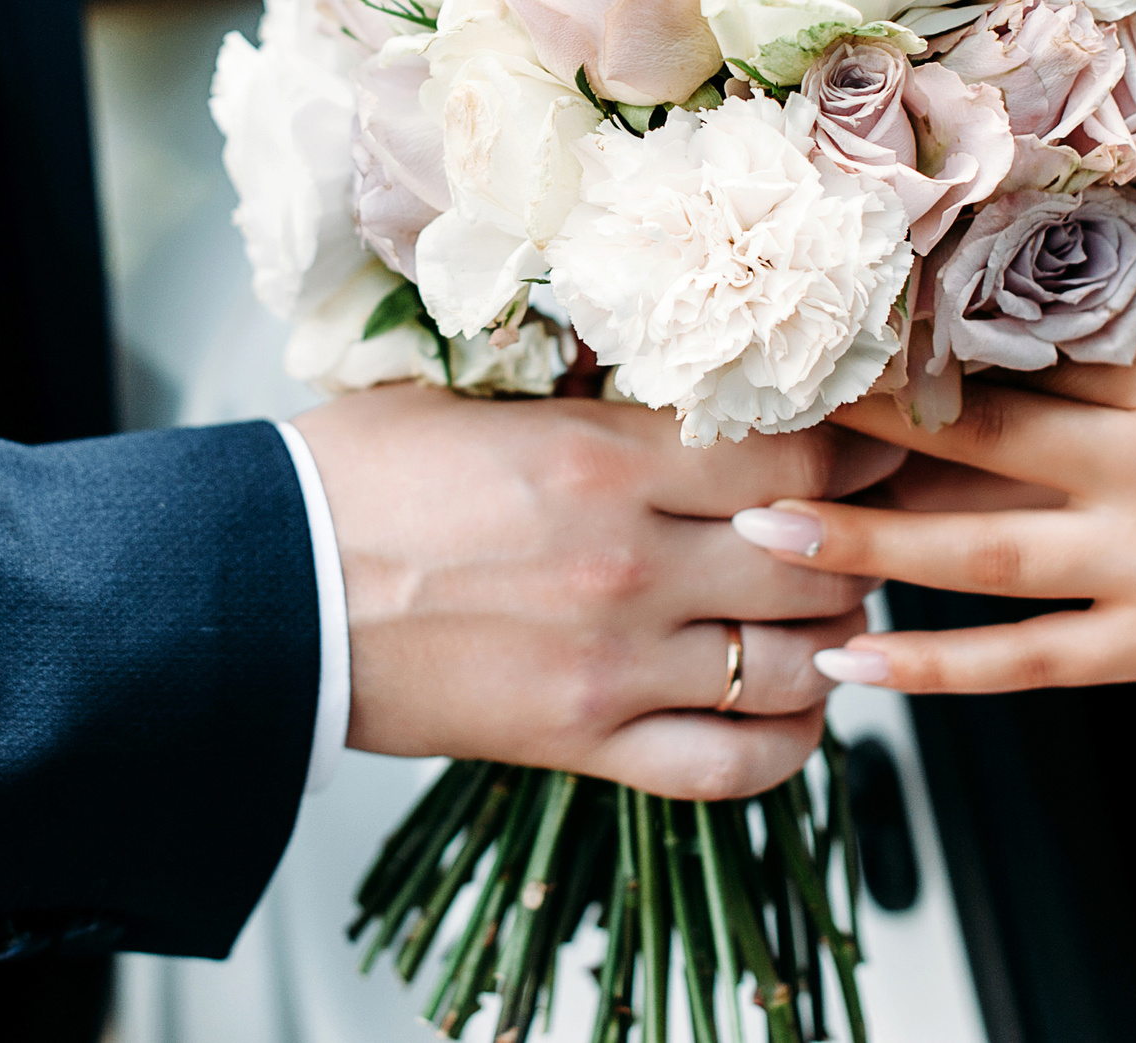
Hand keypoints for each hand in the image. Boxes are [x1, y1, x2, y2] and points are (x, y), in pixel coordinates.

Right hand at [293, 386, 901, 797]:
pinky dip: (785, 743)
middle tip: (856, 527)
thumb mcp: (482, 397)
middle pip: (815, 559)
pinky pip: (733, 764)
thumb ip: (599, 393)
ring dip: (827, 637)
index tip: (872, 445)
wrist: (264, 589)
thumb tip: (696, 372)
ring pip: (794, 661)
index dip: (856, 453)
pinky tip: (791, 707)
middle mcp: (628, 563)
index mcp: (603, 458)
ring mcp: (613, 662)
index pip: (796, 456)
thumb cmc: (360, 477)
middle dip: (854, 543)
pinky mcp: (583, 741)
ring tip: (820, 611)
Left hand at [728, 316, 1135, 728]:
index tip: (836, 311)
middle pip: (978, 433)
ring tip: (758, 530)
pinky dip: (938, 665)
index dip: (927, 330)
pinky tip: (857, 660)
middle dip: (860, 419)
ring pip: (978, 551)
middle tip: (753, 404)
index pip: (1032, 342)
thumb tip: (1111, 294)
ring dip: (862, 541)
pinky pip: (1029, 662)